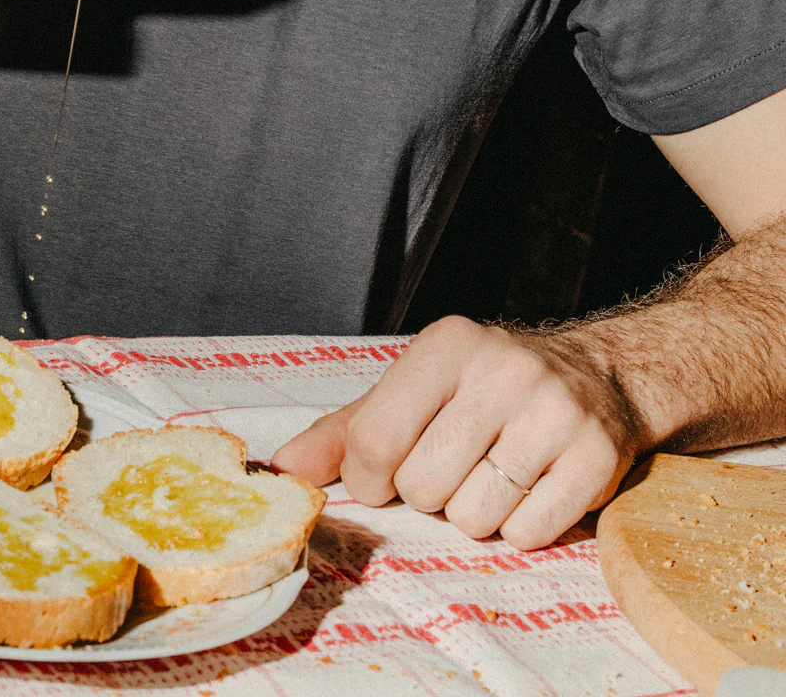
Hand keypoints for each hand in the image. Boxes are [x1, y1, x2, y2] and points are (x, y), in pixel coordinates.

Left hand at [271, 316, 643, 549]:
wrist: (596, 375)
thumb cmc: (481, 389)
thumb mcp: (412, 391)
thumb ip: (345, 431)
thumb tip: (283, 470)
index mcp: (445, 346)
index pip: (374, 439)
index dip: (368, 478)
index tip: (383, 475)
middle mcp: (501, 371)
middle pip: (422, 486)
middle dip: (427, 494)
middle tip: (453, 466)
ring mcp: (554, 412)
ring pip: (473, 517)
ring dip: (473, 515)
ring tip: (493, 474)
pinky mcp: (596, 457)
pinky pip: (528, 535)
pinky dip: (519, 530)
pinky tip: (529, 488)